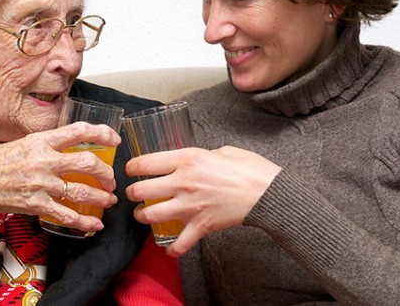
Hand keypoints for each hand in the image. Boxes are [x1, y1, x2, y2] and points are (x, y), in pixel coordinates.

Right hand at [0, 121, 119, 236]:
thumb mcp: (17, 143)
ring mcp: (41, 184)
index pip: (78, 131)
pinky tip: (95, 223)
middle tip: (111, 178)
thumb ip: (41, 144)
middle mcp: (43, 160)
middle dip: (106, 172)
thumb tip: (62, 143)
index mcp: (39, 141)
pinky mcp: (37, 205)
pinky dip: (85, 221)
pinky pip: (67, 214)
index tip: (113, 138)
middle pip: (87, 162)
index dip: (101, 133)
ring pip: (82, 190)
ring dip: (101, 196)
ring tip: (109, 199)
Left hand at [125, 146, 280, 256]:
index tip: (130, 170)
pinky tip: (169, 248)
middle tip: (134, 194)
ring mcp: (190, 206)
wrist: (269, 193)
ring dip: (143, 217)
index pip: (145, 163)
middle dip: (132, 193)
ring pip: (150, 216)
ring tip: (145, 215)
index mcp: (187, 159)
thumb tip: (190, 161)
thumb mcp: (221, 150)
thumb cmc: (250, 169)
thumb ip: (200, 156)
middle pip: (140, 191)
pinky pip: (178, 244)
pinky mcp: (201, 226)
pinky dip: (171, 249)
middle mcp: (183, 182)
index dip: (131, 167)